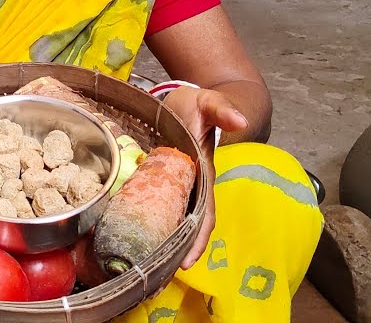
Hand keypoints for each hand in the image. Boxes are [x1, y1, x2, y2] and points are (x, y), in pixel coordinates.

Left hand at [160, 85, 249, 268]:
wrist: (186, 99)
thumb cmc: (198, 104)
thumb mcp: (208, 102)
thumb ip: (222, 109)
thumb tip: (239, 122)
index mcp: (204, 174)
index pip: (205, 213)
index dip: (198, 238)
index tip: (187, 262)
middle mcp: (191, 184)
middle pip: (186, 224)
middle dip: (176, 249)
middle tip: (155, 272)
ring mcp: (175, 183)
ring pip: (170, 218)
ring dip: (161, 239)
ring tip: (142, 262)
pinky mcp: (160, 178)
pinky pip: (155, 204)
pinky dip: (148, 220)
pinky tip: (131, 233)